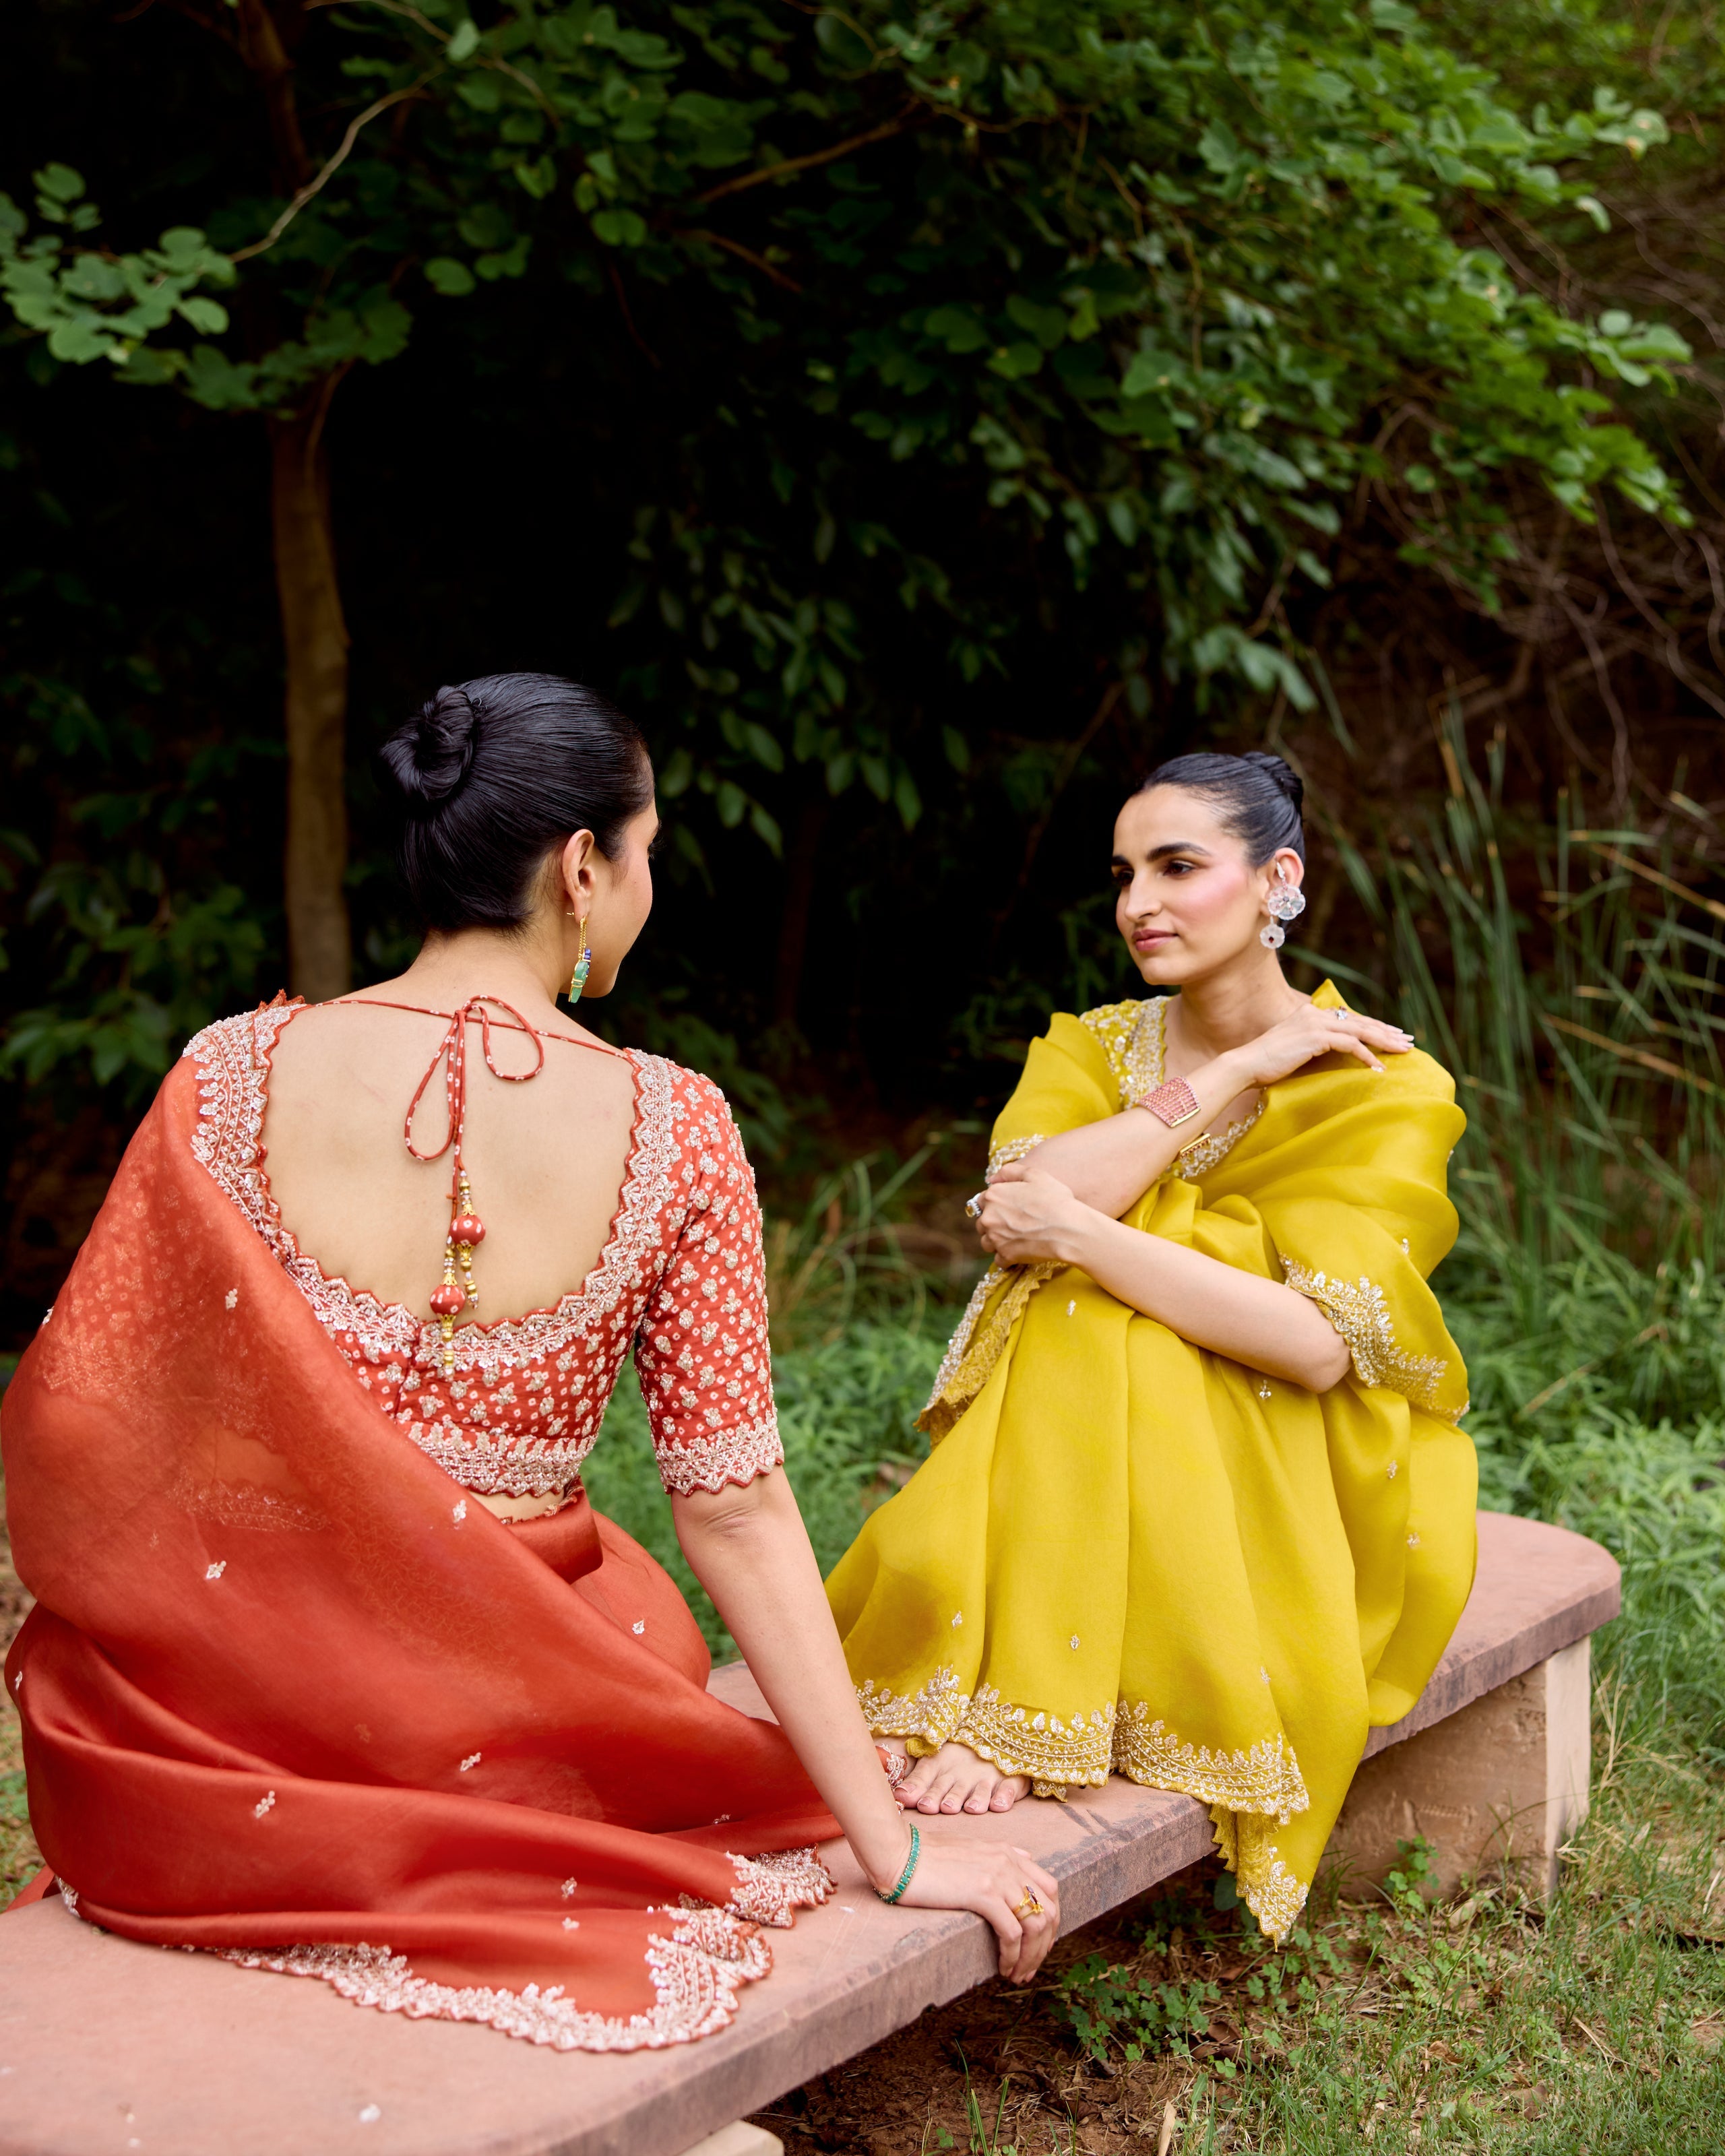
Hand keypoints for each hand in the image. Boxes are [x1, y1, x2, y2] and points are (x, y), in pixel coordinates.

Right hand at [892, 1823, 1061, 1981]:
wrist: (899, 1852)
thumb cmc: (924, 1854)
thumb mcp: (968, 1848)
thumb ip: (996, 1856)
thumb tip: (1019, 1860)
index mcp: (1007, 1853)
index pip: (1050, 1887)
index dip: (1051, 1919)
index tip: (1039, 1944)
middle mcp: (1009, 1862)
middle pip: (1050, 1908)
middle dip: (1046, 1943)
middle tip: (1031, 1966)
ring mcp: (998, 1876)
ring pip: (1036, 1924)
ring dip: (1032, 1956)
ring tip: (1018, 1975)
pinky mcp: (983, 1893)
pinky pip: (1013, 1932)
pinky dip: (1013, 1956)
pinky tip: (1003, 1968)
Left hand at [972, 1165, 1089, 1265]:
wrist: (1068, 1229)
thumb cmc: (1055, 1200)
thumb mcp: (1035, 1175)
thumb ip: (1010, 1171)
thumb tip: (993, 1179)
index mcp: (993, 1195)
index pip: (981, 1200)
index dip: (995, 1204)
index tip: (1008, 1208)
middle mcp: (989, 1217)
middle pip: (982, 1222)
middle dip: (993, 1223)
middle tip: (1013, 1224)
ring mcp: (995, 1238)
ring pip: (987, 1242)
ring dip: (997, 1241)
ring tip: (1015, 1238)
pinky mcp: (1005, 1256)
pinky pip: (999, 1260)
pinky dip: (1007, 1258)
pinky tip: (1019, 1252)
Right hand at [1226, 1001, 1412, 1089]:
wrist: (1246, 1065)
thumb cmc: (1266, 1064)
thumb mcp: (1294, 1051)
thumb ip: (1314, 1046)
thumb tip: (1336, 1054)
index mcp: (1310, 1014)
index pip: (1349, 1018)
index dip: (1374, 1026)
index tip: (1393, 1034)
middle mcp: (1315, 1013)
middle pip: (1360, 1022)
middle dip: (1387, 1032)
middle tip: (1408, 1041)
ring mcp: (1315, 1023)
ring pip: (1360, 1031)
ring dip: (1384, 1042)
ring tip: (1403, 1052)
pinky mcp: (1316, 1037)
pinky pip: (1350, 1045)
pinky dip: (1366, 1056)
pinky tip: (1378, 1067)